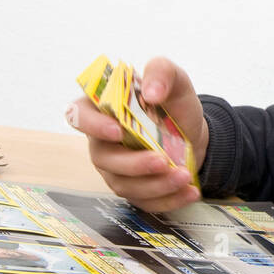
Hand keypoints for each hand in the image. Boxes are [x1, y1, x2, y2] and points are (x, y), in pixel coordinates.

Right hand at [67, 56, 210, 212]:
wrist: (195, 133)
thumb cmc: (174, 105)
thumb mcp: (175, 79)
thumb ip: (162, 72)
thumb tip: (151, 91)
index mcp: (103, 110)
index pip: (78, 115)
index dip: (92, 125)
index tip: (117, 130)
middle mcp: (103, 142)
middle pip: (104, 159)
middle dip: (134, 164)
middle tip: (163, 161)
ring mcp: (117, 169)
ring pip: (125, 185)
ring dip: (156, 184)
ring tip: (184, 175)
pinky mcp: (136, 190)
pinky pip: (145, 201)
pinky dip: (169, 199)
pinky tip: (189, 191)